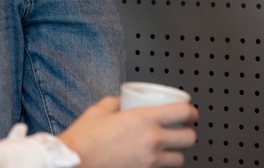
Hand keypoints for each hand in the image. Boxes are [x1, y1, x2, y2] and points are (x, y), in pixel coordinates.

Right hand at [58, 96, 196, 167]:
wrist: (72, 163)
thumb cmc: (83, 139)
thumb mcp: (100, 110)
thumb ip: (116, 102)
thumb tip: (122, 100)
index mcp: (144, 119)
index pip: (183, 112)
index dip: (191, 112)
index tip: (190, 113)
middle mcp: (151, 141)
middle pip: (189, 138)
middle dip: (188, 133)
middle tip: (182, 130)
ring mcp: (148, 161)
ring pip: (179, 159)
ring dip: (177, 152)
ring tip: (169, 148)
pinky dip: (160, 165)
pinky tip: (151, 159)